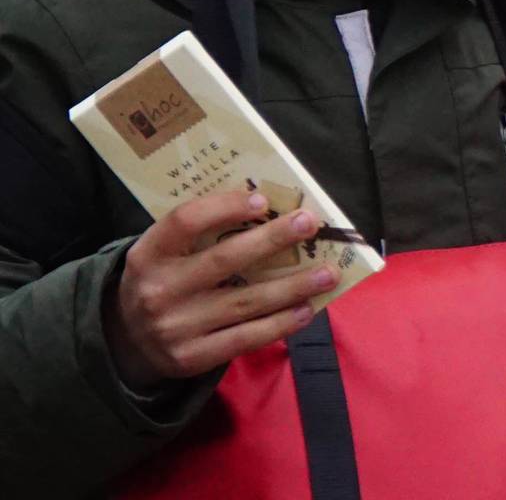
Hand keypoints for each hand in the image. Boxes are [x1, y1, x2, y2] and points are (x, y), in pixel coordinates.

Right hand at [108, 191, 335, 388]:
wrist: (127, 342)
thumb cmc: (162, 282)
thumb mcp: (164, 254)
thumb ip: (200, 235)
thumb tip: (267, 210)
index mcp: (148, 255)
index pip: (184, 222)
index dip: (223, 207)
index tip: (261, 200)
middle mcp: (158, 290)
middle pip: (223, 260)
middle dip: (272, 240)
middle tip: (310, 223)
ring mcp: (175, 327)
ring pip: (245, 302)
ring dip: (292, 286)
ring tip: (327, 274)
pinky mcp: (191, 358)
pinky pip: (246, 338)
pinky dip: (281, 324)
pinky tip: (306, 310)